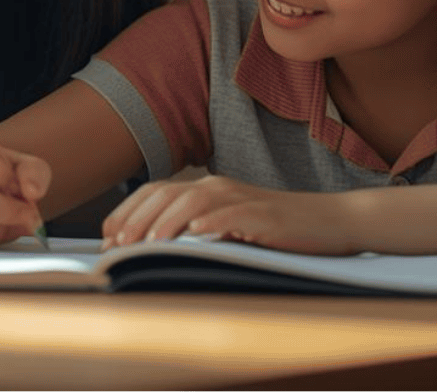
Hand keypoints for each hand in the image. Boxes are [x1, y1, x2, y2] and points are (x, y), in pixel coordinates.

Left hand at [102, 175, 356, 254]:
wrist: (329, 222)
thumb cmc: (277, 230)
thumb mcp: (229, 228)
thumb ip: (195, 231)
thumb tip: (150, 249)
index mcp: (206, 188)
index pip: (155, 192)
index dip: (126, 212)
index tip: (107, 238)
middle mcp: (218, 187)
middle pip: (166, 194)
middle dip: (136, 219)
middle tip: (117, 244)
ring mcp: (241, 198)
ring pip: (192, 201)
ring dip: (165, 222)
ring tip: (146, 242)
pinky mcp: (264, 214)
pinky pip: (232, 214)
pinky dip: (211, 223)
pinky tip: (195, 235)